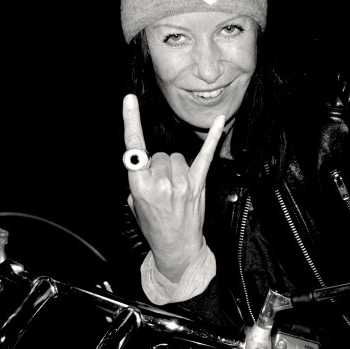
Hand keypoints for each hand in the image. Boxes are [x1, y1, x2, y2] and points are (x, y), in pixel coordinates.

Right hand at [122, 94, 224, 281]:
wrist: (176, 248)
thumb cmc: (153, 225)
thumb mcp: (134, 202)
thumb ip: (138, 178)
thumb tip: (145, 161)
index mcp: (139, 185)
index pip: (133, 148)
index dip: (131, 121)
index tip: (129, 100)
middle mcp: (161, 181)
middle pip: (159, 154)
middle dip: (158, 167)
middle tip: (160, 189)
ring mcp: (181, 182)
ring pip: (176, 156)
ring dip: (174, 168)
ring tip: (174, 189)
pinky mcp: (198, 183)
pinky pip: (206, 154)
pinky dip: (213, 136)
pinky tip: (220, 119)